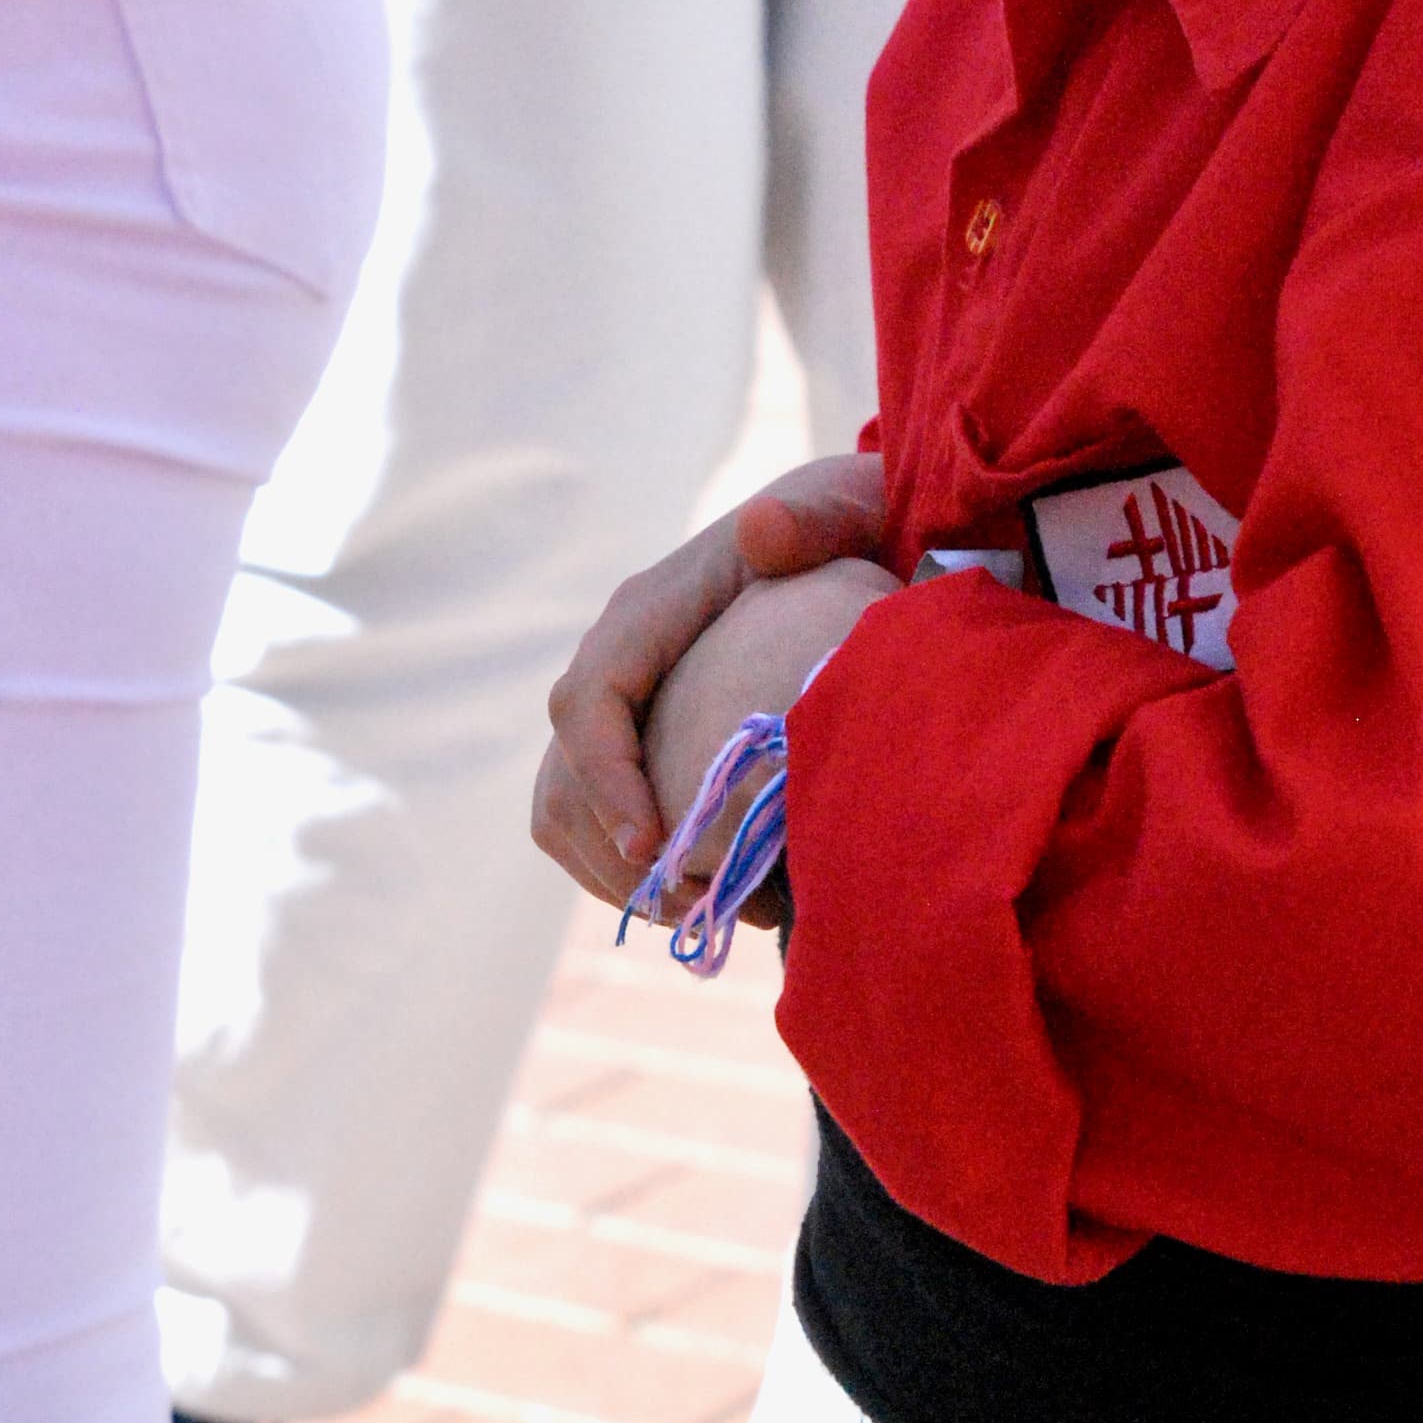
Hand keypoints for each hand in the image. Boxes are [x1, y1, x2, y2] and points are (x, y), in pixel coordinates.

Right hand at [534, 454, 890, 910]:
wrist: (858, 539)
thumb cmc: (854, 526)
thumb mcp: (846, 509)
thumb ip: (812, 518)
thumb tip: (760, 530)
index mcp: (652, 609)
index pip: (588, 699)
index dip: (606, 780)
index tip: (653, 847)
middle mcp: (622, 659)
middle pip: (564, 774)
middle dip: (614, 854)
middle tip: (698, 906)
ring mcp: (627, 707)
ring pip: (566, 811)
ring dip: (620, 877)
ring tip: (707, 914)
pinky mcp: (644, 745)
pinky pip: (597, 826)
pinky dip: (634, 874)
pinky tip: (708, 899)